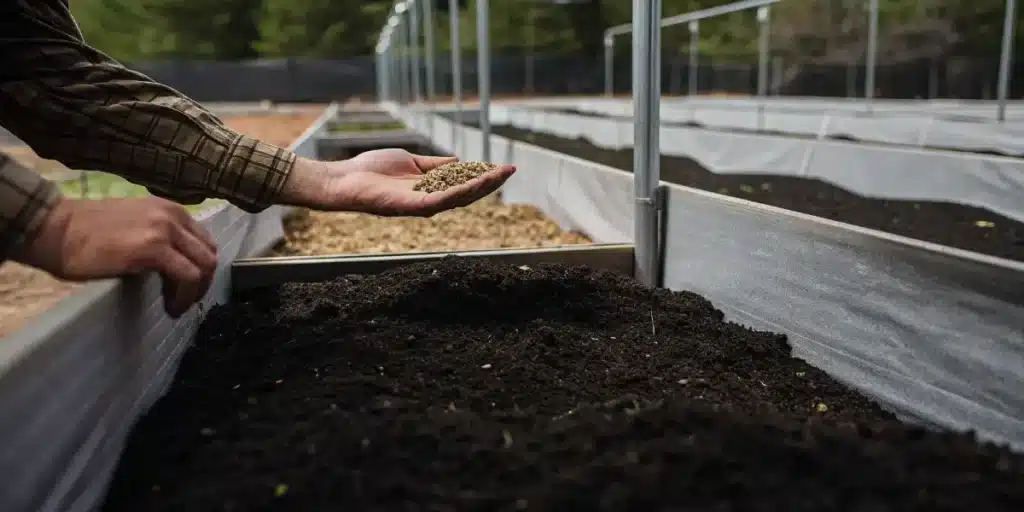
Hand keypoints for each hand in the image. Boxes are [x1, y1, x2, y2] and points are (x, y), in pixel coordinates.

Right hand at [14, 196, 217, 317]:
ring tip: (174, 307)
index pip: (204, 241)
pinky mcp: (153, 248)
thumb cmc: (85, 231)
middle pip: (208, 255)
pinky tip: (169, 306)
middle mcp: (173, 216)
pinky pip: (187, 277)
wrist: (55, 229)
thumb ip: (160, 237)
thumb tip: (176, 263)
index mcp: (170, 209)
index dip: (201, 269)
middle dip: (202, 284)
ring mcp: (165, 230)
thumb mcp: (135, 226)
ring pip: (203, 267)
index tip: (186, 288)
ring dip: (193, 293)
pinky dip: (183, 296)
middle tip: (183, 302)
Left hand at [281, 149, 515, 216]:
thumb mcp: (411, 161)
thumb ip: (434, 165)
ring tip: (500, 175)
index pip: (463, 184)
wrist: (346, 179)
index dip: (484, 176)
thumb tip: (457, 161)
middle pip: (467, 193)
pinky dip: (460, 192)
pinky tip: (476, 183)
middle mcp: (430, 200)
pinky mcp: (412, 207)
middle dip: (490, 182)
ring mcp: (422, 205)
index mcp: (430, 189)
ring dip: (482, 187)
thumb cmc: (372, 170)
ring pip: (459, 198)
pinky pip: (441, 200)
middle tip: (510, 170)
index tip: (503, 168)